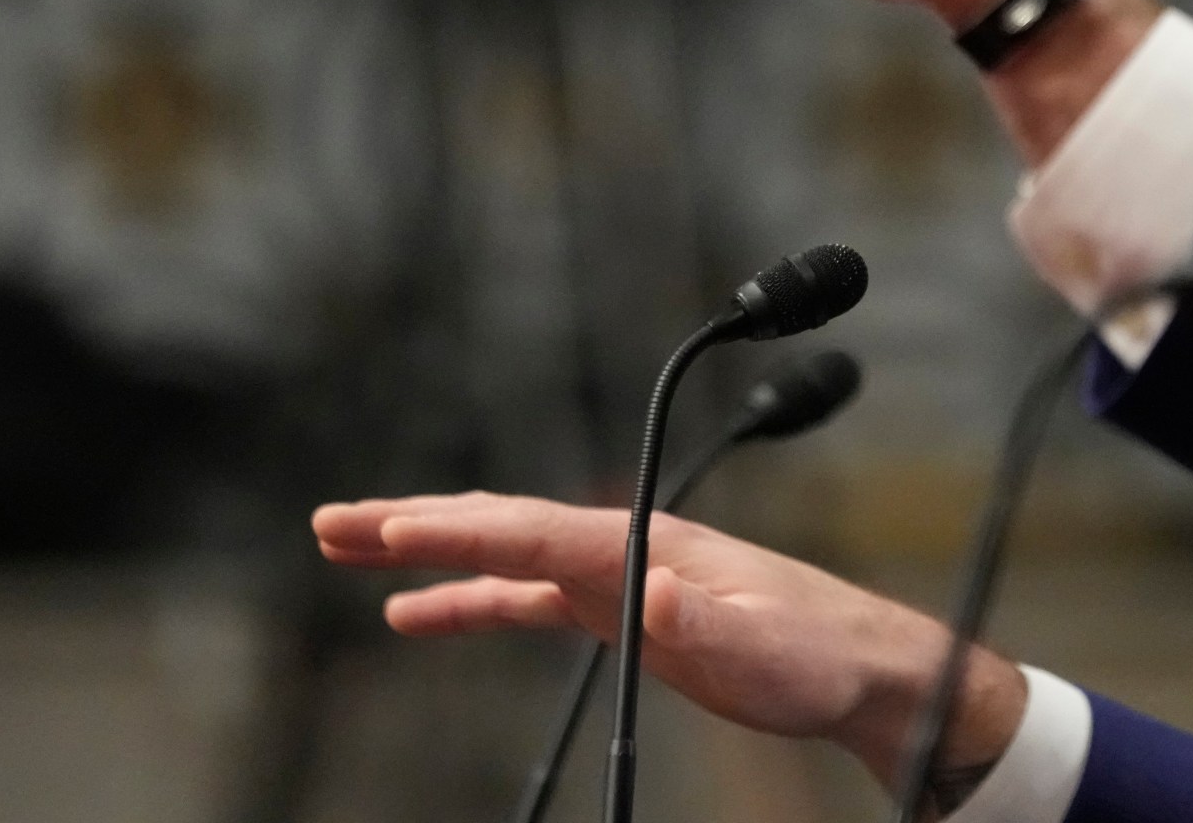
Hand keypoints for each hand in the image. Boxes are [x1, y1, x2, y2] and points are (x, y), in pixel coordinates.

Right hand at [312, 491, 1027, 787]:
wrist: (862, 667)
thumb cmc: (819, 655)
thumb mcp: (765, 646)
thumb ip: (705, 620)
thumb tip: (652, 593)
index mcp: (649, 546)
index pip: (534, 533)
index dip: (455, 531)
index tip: (384, 528)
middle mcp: (627, 548)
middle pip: (504, 527)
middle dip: (416, 525)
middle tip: (330, 524)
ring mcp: (622, 575)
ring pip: (505, 558)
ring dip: (429, 555)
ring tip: (349, 551)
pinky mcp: (626, 611)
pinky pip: (529, 601)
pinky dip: (470, 602)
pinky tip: (418, 617)